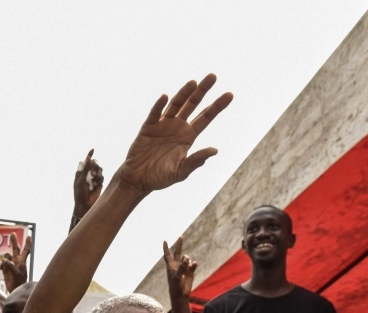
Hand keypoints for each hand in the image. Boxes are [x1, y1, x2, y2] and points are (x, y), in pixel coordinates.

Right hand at [0, 232, 31, 291]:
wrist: (15, 290)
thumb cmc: (19, 282)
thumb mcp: (16, 274)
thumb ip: (11, 266)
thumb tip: (4, 259)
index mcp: (22, 261)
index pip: (26, 250)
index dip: (27, 243)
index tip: (29, 236)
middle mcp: (17, 261)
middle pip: (16, 249)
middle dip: (14, 241)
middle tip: (12, 233)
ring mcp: (11, 264)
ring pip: (6, 256)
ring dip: (3, 260)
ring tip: (1, 268)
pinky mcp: (6, 269)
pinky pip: (1, 264)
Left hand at [73, 149, 103, 216]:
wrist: (85, 205)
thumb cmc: (80, 193)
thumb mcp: (81, 180)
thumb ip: (86, 169)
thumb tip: (88, 158)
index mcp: (81, 172)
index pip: (86, 161)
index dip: (89, 155)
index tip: (93, 149)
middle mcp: (88, 174)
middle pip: (94, 164)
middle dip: (94, 167)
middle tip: (92, 174)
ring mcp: (94, 179)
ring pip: (99, 170)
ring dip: (97, 174)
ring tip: (93, 182)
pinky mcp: (99, 183)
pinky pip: (102, 177)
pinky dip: (99, 180)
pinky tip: (95, 186)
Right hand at [117, 74, 232, 193]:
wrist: (138, 180)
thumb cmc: (160, 178)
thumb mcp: (181, 172)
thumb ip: (196, 161)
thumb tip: (215, 150)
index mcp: (188, 136)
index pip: (206, 117)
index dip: (217, 106)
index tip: (229, 94)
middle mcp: (178, 127)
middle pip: (193, 104)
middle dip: (203, 91)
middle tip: (213, 76)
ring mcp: (163, 125)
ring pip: (176, 105)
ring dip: (184, 93)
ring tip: (193, 82)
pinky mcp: (148, 127)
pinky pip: (155, 114)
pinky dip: (159, 105)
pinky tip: (165, 97)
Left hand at [163, 237, 196, 298]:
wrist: (181, 295)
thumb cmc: (175, 286)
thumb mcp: (177, 276)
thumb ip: (181, 266)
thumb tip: (187, 257)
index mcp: (170, 266)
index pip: (167, 255)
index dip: (166, 248)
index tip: (165, 240)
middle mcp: (177, 265)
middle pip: (177, 253)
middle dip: (179, 245)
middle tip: (181, 236)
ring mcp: (184, 268)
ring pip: (187, 259)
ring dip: (187, 259)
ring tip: (187, 264)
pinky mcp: (190, 272)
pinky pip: (193, 264)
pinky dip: (193, 264)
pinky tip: (194, 265)